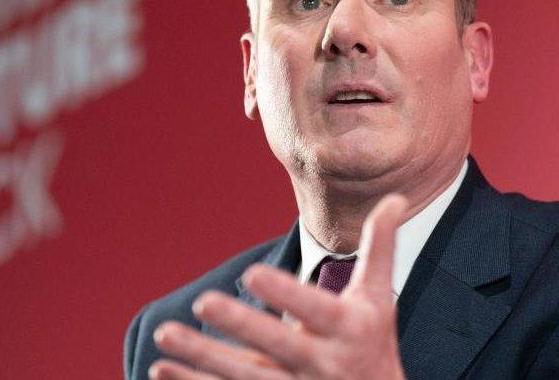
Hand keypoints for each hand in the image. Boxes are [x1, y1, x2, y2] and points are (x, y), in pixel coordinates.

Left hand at [149, 195, 408, 379]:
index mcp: (347, 328)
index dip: (285, 294)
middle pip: (277, 345)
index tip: (253, 273)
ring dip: (202, 358)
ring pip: (245, 377)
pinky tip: (162, 370)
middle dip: (241, 325)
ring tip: (165, 332)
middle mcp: (321, 363)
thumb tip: (396, 196)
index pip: (314, 308)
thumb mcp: (379, 297)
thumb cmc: (372, 341)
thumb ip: (380, 248)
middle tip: (203, 301)